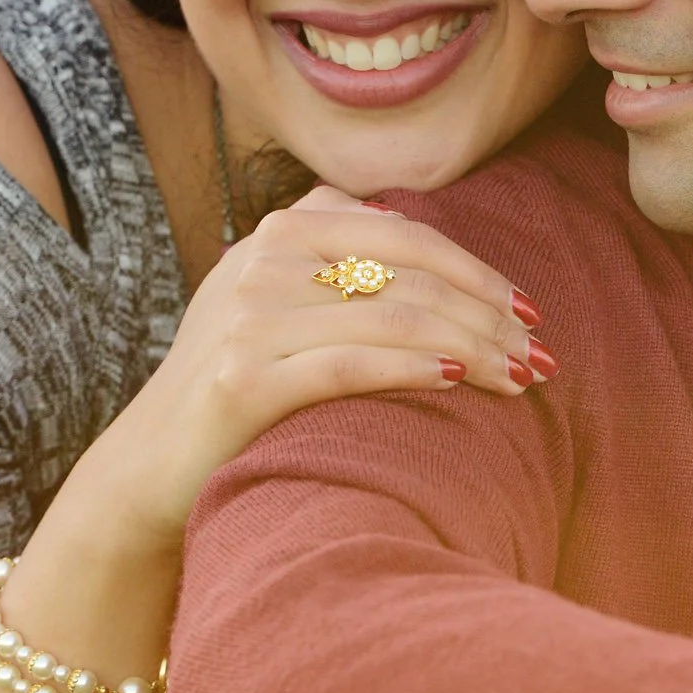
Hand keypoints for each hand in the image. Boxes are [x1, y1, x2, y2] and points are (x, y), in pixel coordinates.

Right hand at [94, 186, 547, 538]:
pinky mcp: (241, 377)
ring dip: (472, 348)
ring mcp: (250, 315)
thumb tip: (440, 250)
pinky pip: (350, 364)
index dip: (478, 272)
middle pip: (411, 277)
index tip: (529, 313)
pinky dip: (412, 369)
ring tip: (518, 379)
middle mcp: (265, 257)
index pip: (409, 235)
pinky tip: (455, 380)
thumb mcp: (282, 298)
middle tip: (540, 357)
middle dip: (488, 317)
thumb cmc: (241, 382)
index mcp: (286, 227)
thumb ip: (342, 257)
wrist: (152, 465)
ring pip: (394, 317)